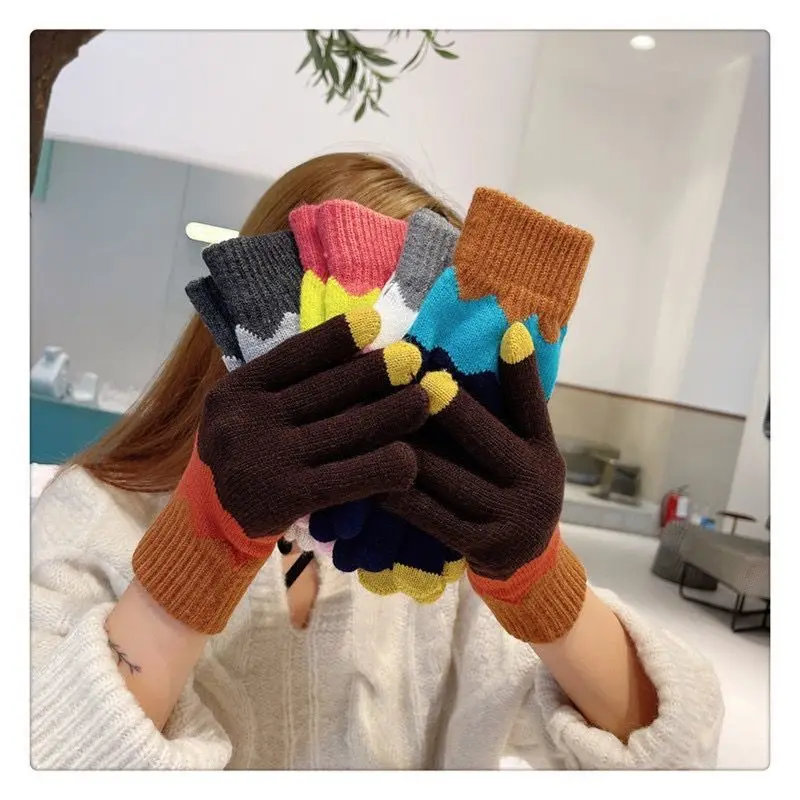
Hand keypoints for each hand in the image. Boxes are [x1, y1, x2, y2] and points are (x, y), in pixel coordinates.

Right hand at [133, 308, 428, 632]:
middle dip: (378, 372)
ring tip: (426, 400)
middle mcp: (247, 420)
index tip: (375, 322)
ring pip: (350, 430)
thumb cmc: (245, 451)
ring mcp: (268, 460)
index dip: (336, 338)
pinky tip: (409, 462)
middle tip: (416, 359)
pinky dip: (387, 466)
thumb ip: (286, 384)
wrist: (211, 518)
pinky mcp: (289, 498)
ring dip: (396, 414)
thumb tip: (360, 350)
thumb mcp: (246, 410)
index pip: (294, 356)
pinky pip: (354, 476)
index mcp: (237, 390)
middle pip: (329, 389)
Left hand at [385, 322, 586, 642]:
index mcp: (544, 452)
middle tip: (407, 375)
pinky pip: (430, 516)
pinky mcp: (478, 546)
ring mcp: (507, 519)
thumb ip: (513, 407)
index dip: (521, 370)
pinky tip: (371, 475)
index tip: (508, 331)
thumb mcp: (528, 450)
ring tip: (372, 421)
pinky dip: (399, 495)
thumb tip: (505, 339)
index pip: (533, 405)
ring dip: (408, 448)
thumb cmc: (514, 486)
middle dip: (444, 406)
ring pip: (448, 477)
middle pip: (483, 436)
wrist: (526, 561)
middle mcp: (534, 484)